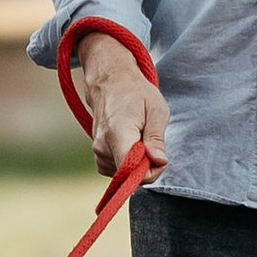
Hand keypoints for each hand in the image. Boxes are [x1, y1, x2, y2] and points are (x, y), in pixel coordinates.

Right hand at [72, 27, 169, 180]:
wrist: (110, 81)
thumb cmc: (136, 93)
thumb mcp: (156, 109)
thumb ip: (156, 138)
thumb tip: (159, 162)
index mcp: (117, 133)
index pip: (131, 171)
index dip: (150, 171)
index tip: (159, 155)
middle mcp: (102, 145)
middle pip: (129, 175)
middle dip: (146, 165)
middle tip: (151, 140)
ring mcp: (97, 150)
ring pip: (124, 174)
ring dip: (137, 162)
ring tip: (140, 136)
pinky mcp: (97, 154)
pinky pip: (116, 170)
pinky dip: (127, 162)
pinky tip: (131, 143)